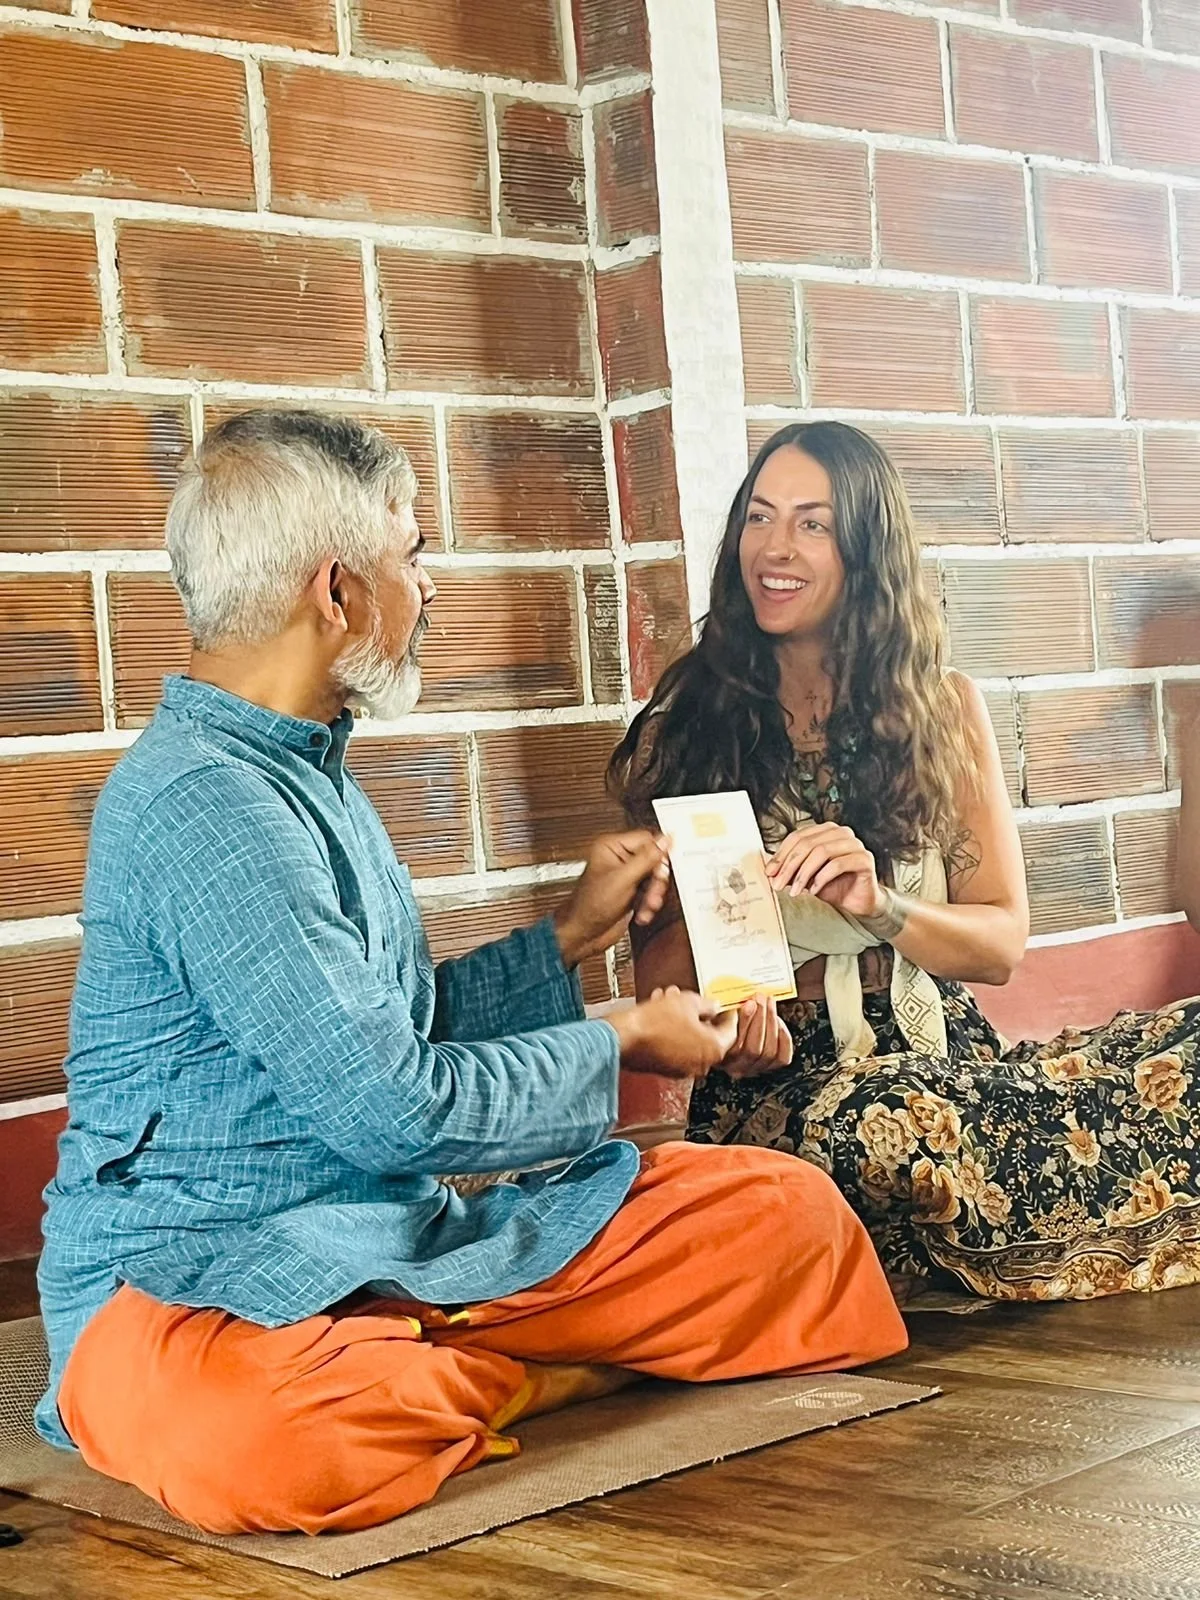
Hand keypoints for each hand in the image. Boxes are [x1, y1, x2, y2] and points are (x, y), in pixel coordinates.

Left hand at [554, 831, 671, 968]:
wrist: (584, 934)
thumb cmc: (589, 906)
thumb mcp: (623, 879)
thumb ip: (646, 858)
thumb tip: (664, 841)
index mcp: (611, 847)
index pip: (646, 840)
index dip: (658, 854)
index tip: (662, 868)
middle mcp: (618, 859)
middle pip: (653, 861)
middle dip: (655, 880)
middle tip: (653, 890)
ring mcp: (625, 876)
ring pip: (653, 879)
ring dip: (653, 895)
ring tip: (647, 905)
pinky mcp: (630, 892)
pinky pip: (650, 892)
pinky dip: (648, 904)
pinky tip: (642, 912)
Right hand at [609, 987, 738, 1078]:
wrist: (623, 1037)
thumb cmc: (654, 1022)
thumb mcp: (688, 1002)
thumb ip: (708, 1004)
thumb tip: (713, 1006)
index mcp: (713, 1049)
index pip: (731, 1031)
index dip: (728, 1014)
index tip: (727, 1006)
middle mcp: (701, 1064)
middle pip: (709, 1036)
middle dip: (700, 1014)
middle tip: (695, 1000)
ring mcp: (683, 1069)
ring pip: (690, 1040)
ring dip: (684, 1019)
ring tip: (671, 1000)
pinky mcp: (666, 1069)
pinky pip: (677, 1047)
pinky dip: (673, 1032)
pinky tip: (661, 1012)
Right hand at [721, 994, 793, 1076]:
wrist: (721, 1037)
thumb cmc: (717, 1024)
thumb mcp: (714, 1017)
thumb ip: (723, 1013)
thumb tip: (743, 1002)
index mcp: (719, 1058)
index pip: (734, 1045)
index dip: (744, 1022)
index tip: (749, 1003)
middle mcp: (736, 1068)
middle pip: (754, 1048)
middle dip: (760, 1018)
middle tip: (761, 998)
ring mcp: (754, 1069)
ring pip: (769, 1052)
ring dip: (771, 1023)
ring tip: (769, 1004)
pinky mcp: (769, 1067)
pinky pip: (782, 1057)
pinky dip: (783, 1038)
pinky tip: (778, 1022)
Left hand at [765, 822, 883, 918]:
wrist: (857, 901)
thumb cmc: (834, 885)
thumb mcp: (806, 876)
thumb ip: (791, 869)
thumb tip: (771, 871)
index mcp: (826, 831)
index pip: (798, 837)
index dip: (781, 855)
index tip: (770, 872)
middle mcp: (841, 833)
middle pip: (808, 844)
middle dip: (789, 866)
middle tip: (778, 884)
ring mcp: (855, 844)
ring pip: (821, 852)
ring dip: (803, 873)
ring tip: (795, 890)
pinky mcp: (864, 859)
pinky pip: (837, 865)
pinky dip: (821, 878)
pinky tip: (813, 890)